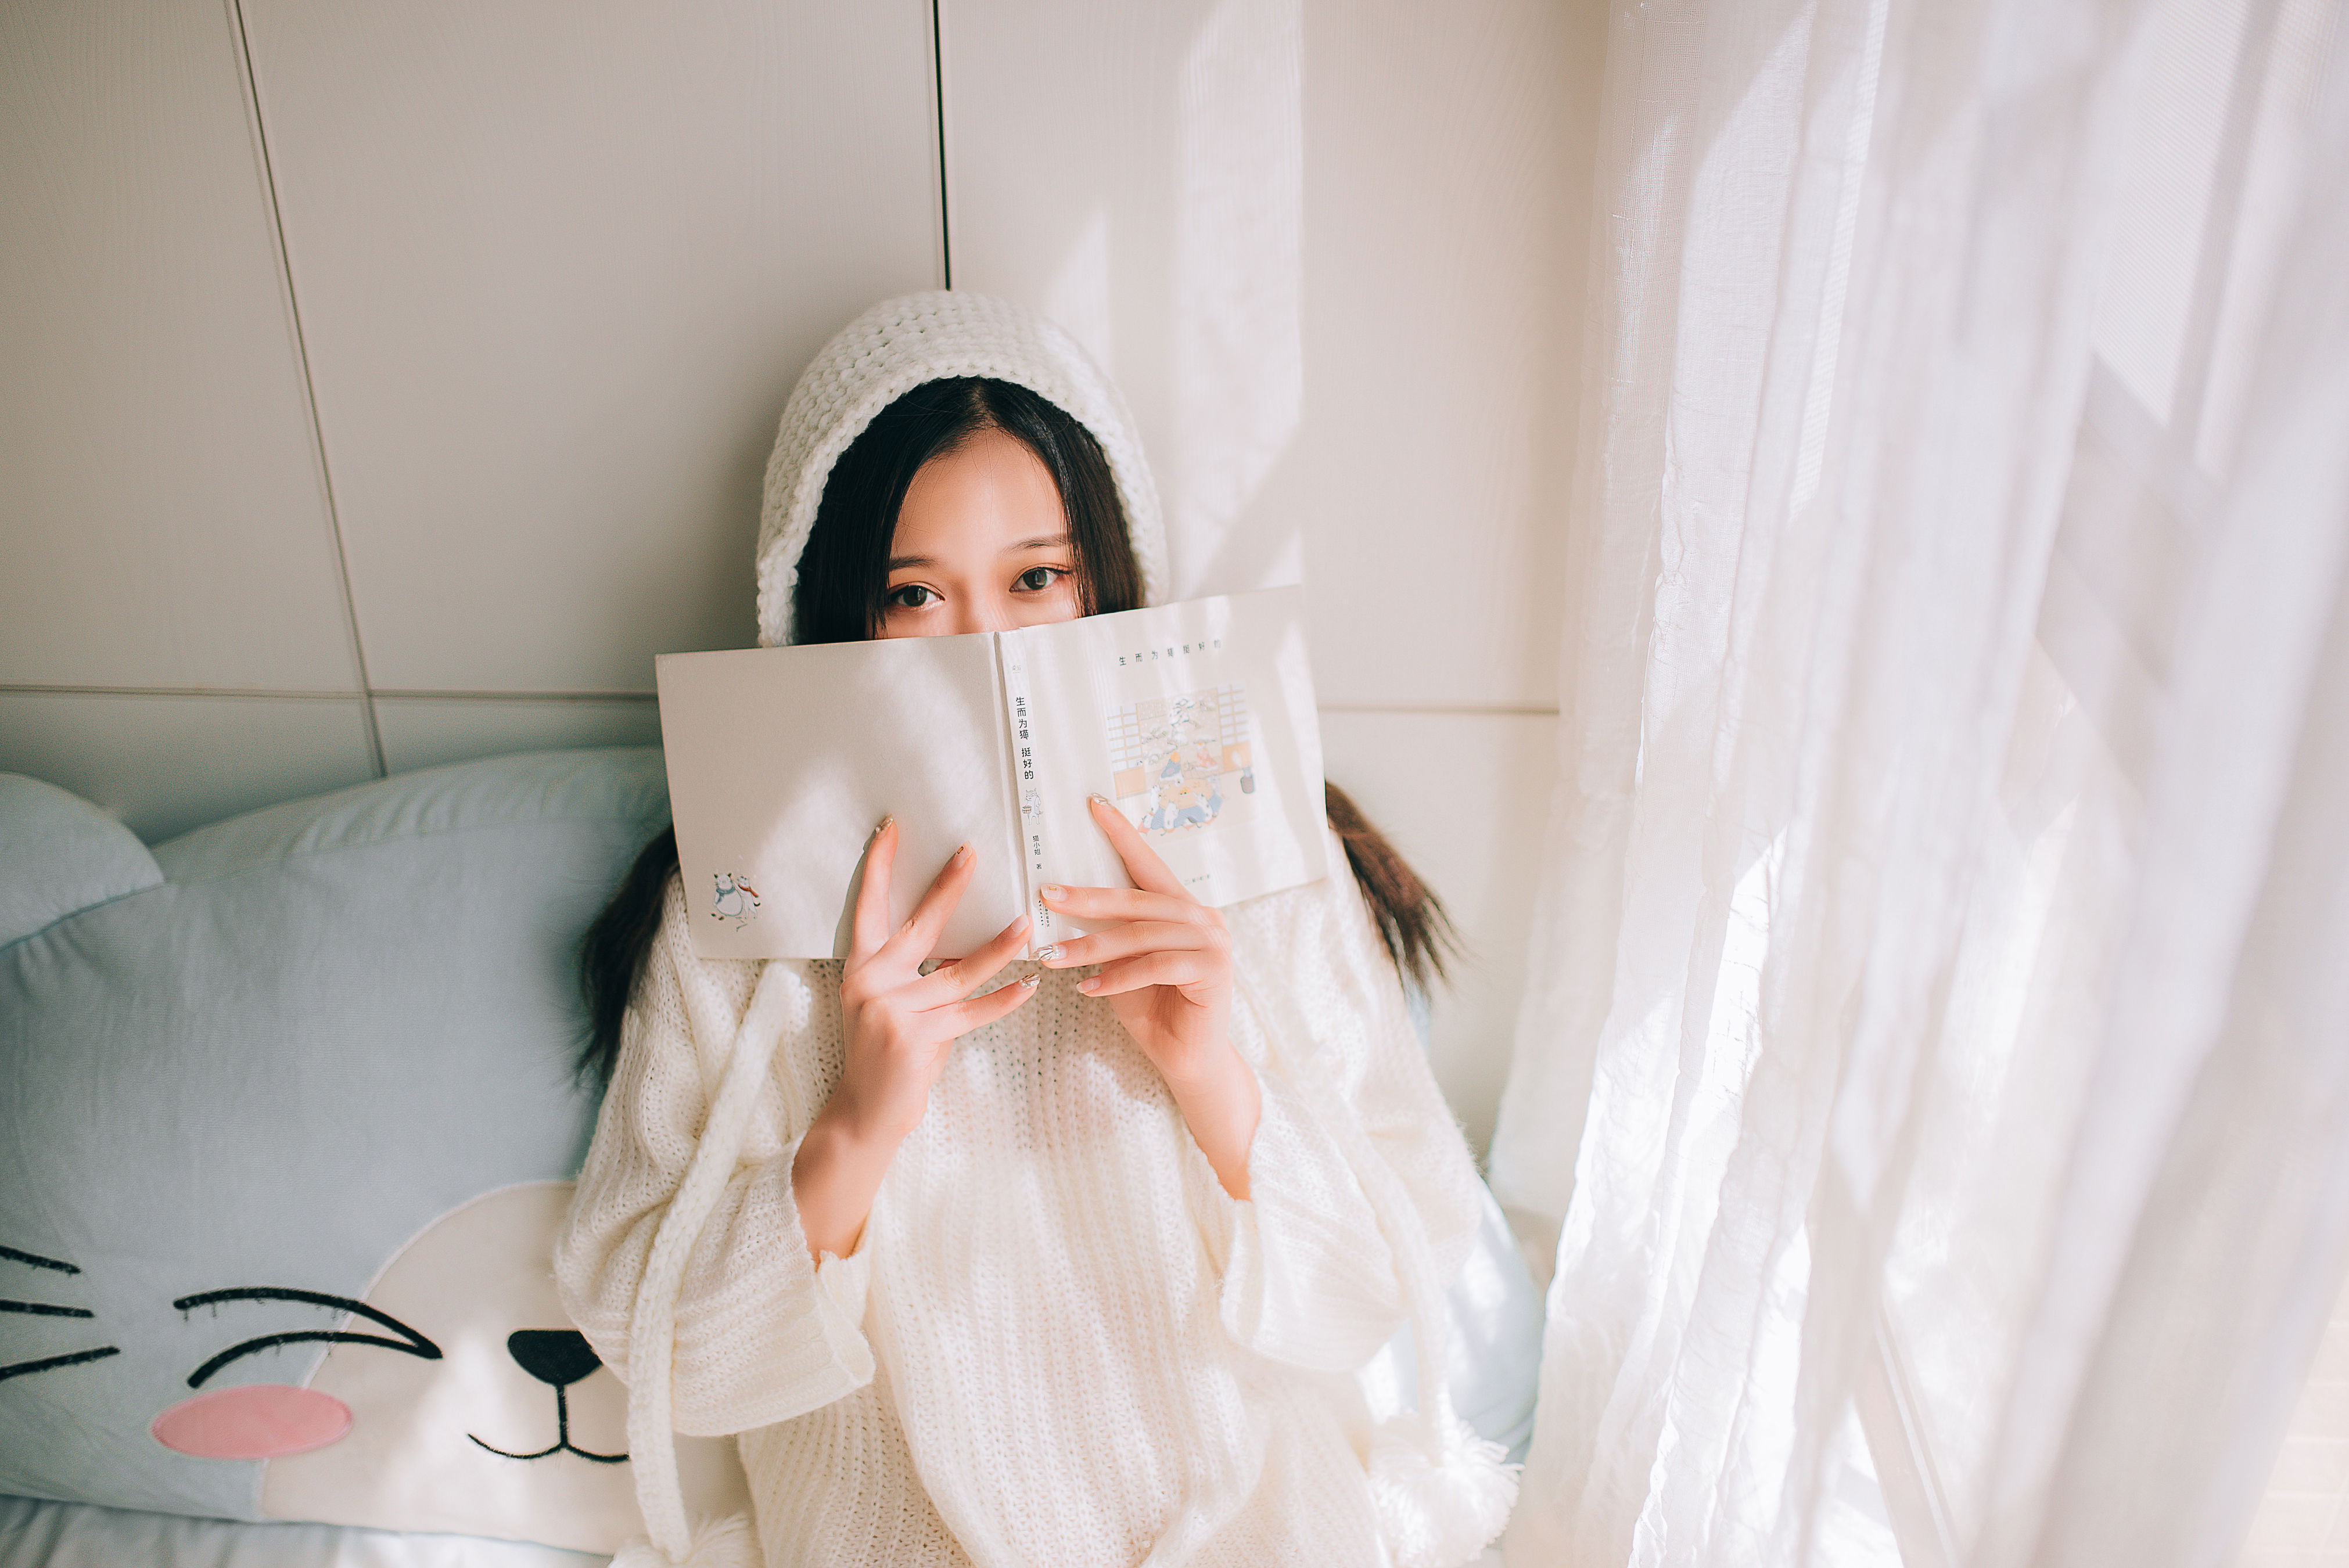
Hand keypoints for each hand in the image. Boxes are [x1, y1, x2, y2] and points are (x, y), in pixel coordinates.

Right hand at [794, 821, 1035, 1258]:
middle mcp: (872, 982)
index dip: (879, 867)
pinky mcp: (917, 1038)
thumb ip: (918, 974)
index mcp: (861, 966)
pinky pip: (971, 1013)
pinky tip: (1029, 985)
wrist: (867, 1112)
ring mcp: (893, 1010)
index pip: (868, 907)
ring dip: (996, 946)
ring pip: (957, 972)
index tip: (892, 827)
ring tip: (1026, 922)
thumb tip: (967, 938)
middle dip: (948, 887)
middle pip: (919, 926)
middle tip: (972, 852)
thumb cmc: (886, 1053)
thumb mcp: (891, 1003)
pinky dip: (1003, 1000)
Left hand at [1039, 795, 1257, 1195]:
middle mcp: (1202, 917)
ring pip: (1141, 934)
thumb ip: (1106, 934)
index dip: (1121, 834)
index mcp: (1180, 907)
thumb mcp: (1121, 965)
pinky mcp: (1213, 970)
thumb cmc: (1153, 1010)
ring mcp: (1213, 942)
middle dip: (1088, 897)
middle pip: (1137, 898)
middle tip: (1046, 892)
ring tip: (1051, 957)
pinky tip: (1087, 988)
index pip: (1147, 864)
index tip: (1092, 806)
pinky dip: (1117, 978)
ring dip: (1091, 945)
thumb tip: (1056, 904)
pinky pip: (1156, 966)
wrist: (1189, 1060)